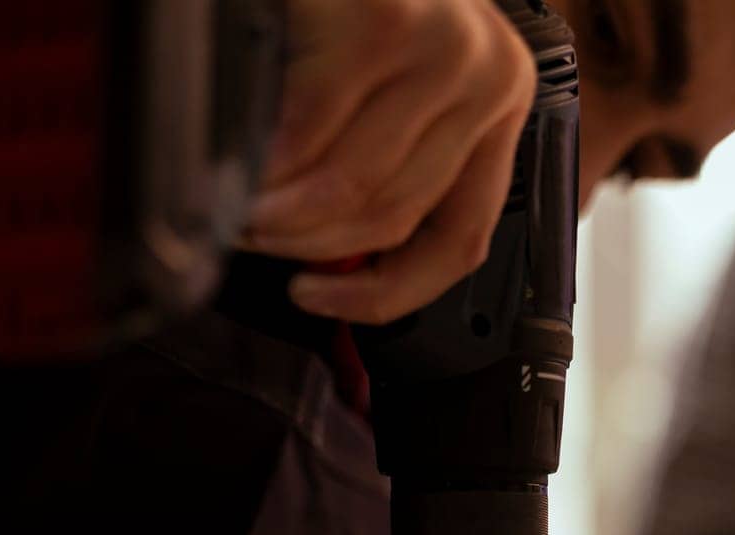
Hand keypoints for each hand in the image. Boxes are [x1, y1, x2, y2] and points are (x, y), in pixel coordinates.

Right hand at [243, 0, 536, 323]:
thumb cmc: (336, 4)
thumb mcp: (384, 87)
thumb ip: (384, 162)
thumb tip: (340, 268)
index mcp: (499, 100)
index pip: (459, 240)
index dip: (386, 296)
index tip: (321, 304)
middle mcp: (491, 76)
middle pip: (392, 219)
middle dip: (305, 245)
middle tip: (248, 237)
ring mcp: (448, 50)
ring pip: (352, 191)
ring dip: (278, 216)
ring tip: (236, 209)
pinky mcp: (389, 28)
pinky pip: (310, 141)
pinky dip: (262, 168)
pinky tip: (238, 169)